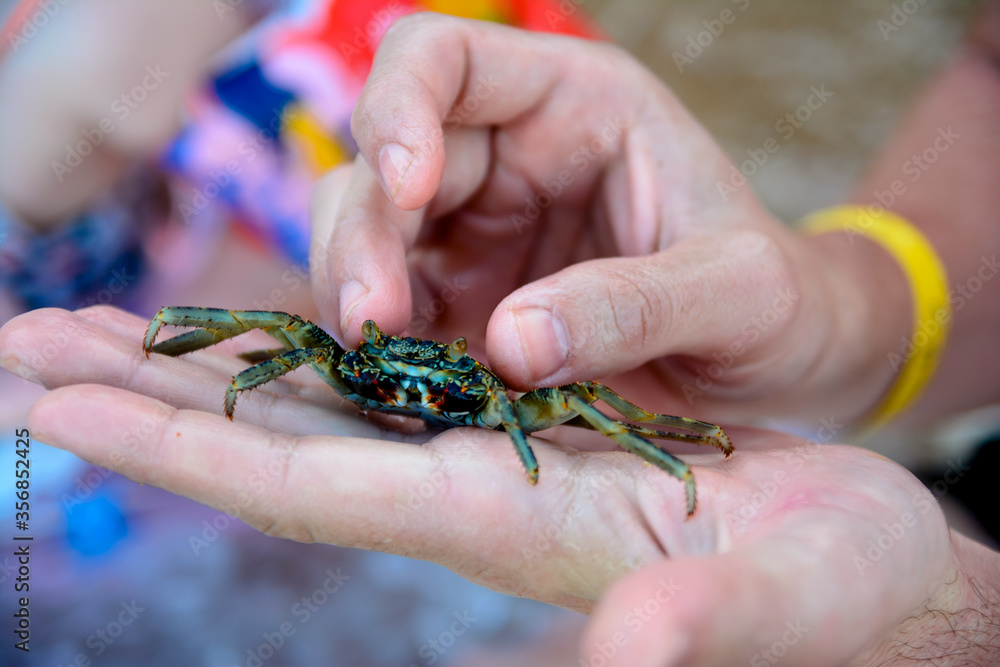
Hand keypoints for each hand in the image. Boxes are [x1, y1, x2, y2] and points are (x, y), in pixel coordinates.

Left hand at [2, 306, 991, 665]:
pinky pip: (382, 391)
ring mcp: (488, 466)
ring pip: (312, 412)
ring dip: (201, 372)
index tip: (66, 404)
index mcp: (505, 528)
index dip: (185, 451)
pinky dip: (301, 358)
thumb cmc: (833, 585)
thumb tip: (627, 663)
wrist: (855, 564)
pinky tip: (252, 335)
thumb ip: (696, 629)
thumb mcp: (779, 600)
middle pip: (273, 450)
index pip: (311, 489)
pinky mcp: (520, 437)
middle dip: (147, 401)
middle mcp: (469, 497)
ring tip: (99, 328)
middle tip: (26, 346)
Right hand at [312, 13, 909, 426]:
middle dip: (363, 234)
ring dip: (352, 290)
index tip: (407, 185)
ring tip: (379, 365)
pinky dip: (379, 347)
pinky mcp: (464, 307)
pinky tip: (395, 388)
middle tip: (370, 319)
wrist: (775, 368)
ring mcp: (476, 235)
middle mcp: (507, 158)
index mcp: (575, 104)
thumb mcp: (738, 292)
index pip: (443, 60)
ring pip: (364, 234)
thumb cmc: (776, 302)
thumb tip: (512, 342)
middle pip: (379, 159)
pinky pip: (392, 312)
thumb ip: (637, 306)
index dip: (401, 106)